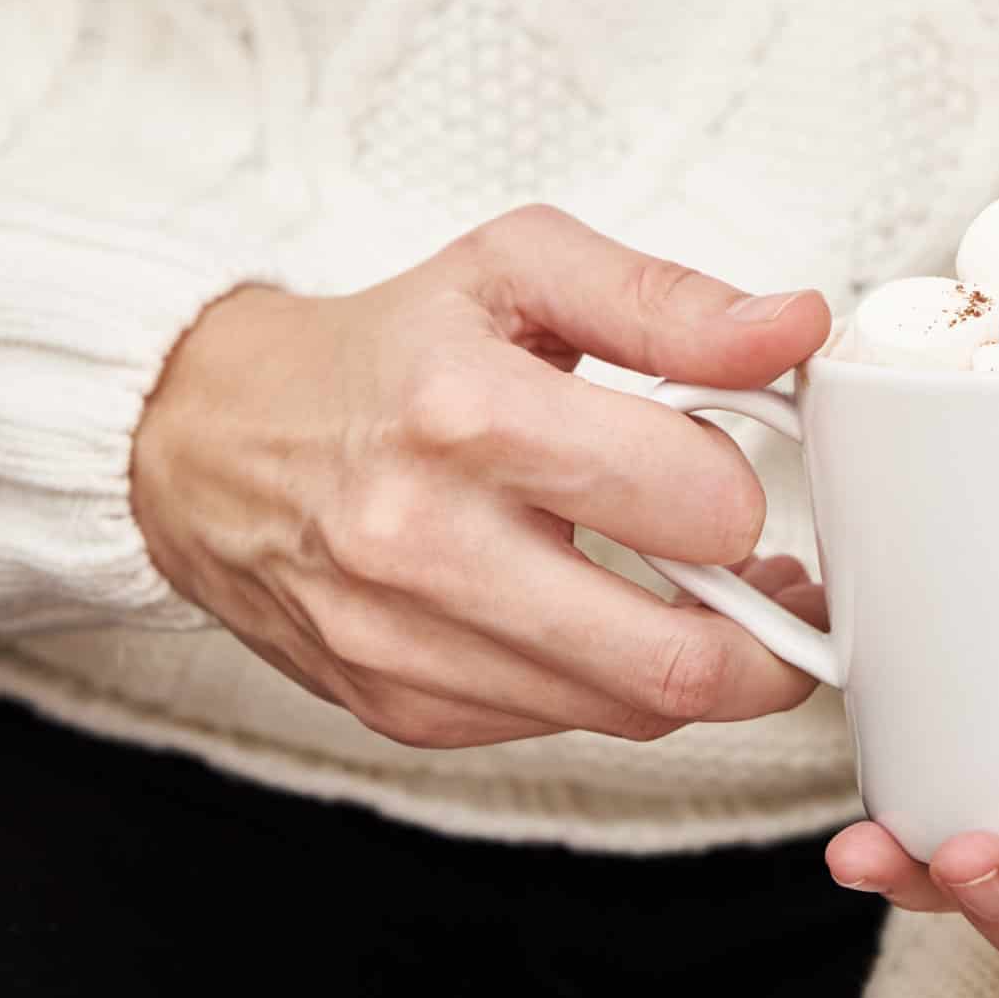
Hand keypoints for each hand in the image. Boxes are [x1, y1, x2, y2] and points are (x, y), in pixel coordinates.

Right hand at [130, 204, 831, 747]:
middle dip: (773, 637)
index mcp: (469, 414)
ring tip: (710, 593)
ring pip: (632, 707)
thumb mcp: (521, 271)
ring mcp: (408, 642)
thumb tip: (791, 329)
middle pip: (675, 656)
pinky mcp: (400, 708)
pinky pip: (565, 727)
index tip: (745, 474)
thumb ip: (670, 299)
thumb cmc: (382, 351)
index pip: (694, 503)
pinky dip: (616, 683)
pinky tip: (614, 618)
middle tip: (790, 588)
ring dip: (707, 665)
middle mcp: (427, 542)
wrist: (208, 440)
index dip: (749, 492)